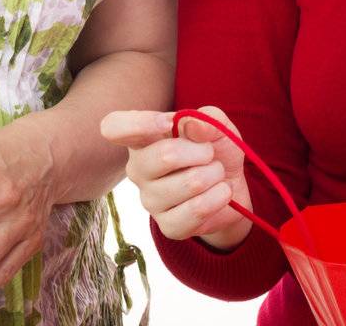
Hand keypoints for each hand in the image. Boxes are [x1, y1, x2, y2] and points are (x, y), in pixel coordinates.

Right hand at [100, 106, 251, 251]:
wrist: (231, 186)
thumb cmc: (215, 148)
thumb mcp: (216, 125)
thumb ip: (207, 119)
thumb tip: (191, 125)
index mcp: (141, 138)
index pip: (114, 127)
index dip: (139, 124)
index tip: (169, 123)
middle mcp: (138, 169)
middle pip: (165, 156)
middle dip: (202, 151)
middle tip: (210, 153)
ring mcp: (149, 200)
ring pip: (190, 183)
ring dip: (215, 174)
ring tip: (216, 173)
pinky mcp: (168, 226)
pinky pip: (198, 210)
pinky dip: (219, 197)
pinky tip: (220, 193)